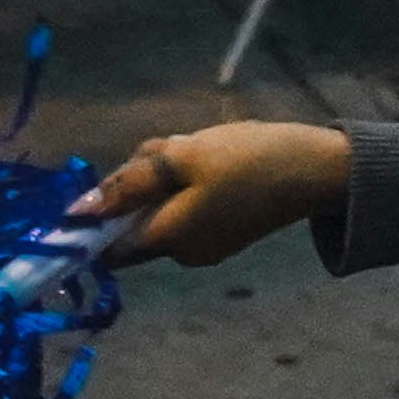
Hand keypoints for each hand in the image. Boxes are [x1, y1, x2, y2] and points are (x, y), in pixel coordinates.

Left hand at [71, 121, 355, 269]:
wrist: (321, 168)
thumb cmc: (250, 160)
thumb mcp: (184, 159)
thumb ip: (128, 184)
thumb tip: (78, 211)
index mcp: (167, 239)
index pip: (105, 248)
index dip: (91, 222)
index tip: (98, 185)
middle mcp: (182, 252)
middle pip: (133, 217)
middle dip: (139, 179)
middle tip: (171, 147)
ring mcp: (205, 244)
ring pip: (160, 205)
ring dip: (166, 174)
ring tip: (198, 146)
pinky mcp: (224, 229)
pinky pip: (186, 205)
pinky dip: (188, 180)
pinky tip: (214, 157)